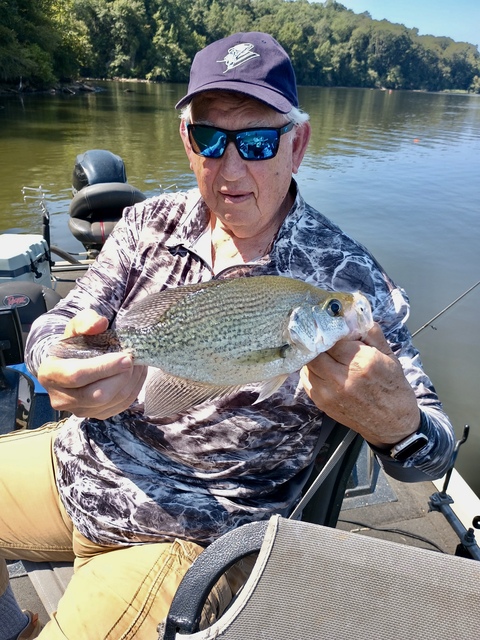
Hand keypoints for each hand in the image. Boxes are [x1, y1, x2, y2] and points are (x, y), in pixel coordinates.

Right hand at [38, 310, 147, 418]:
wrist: (69, 364)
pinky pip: (120, 407)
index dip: (104, 367)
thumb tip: (100, 324)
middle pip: (98, 394)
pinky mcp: (96, 415)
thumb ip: (86, 322)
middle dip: (122, 376)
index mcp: (51, 374)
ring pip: (112, 402)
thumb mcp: (75, 327)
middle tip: (134, 359)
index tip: (125, 357)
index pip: (78, 375)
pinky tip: (136, 375)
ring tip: (138, 363)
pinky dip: (133, 390)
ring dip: (132, 382)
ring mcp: (79, 410)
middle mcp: (61, 398)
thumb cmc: (73, 344)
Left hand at [300, 323, 419, 447]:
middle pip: (315, 350)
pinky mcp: (321, 403)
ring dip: (314, 356)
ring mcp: (329, 393)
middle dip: (318, 341)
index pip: (333, 338)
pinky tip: (324, 368)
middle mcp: (342, 378)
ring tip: (324, 353)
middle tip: (323, 336)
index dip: (330, 329)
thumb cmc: (393, 389)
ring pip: (308, 364)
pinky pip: (307, 379)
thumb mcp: (389, 356)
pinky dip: (312, 370)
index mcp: (362, 363)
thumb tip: (354, 314)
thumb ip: (370, 333)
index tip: (331, 325)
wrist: (392, 425)